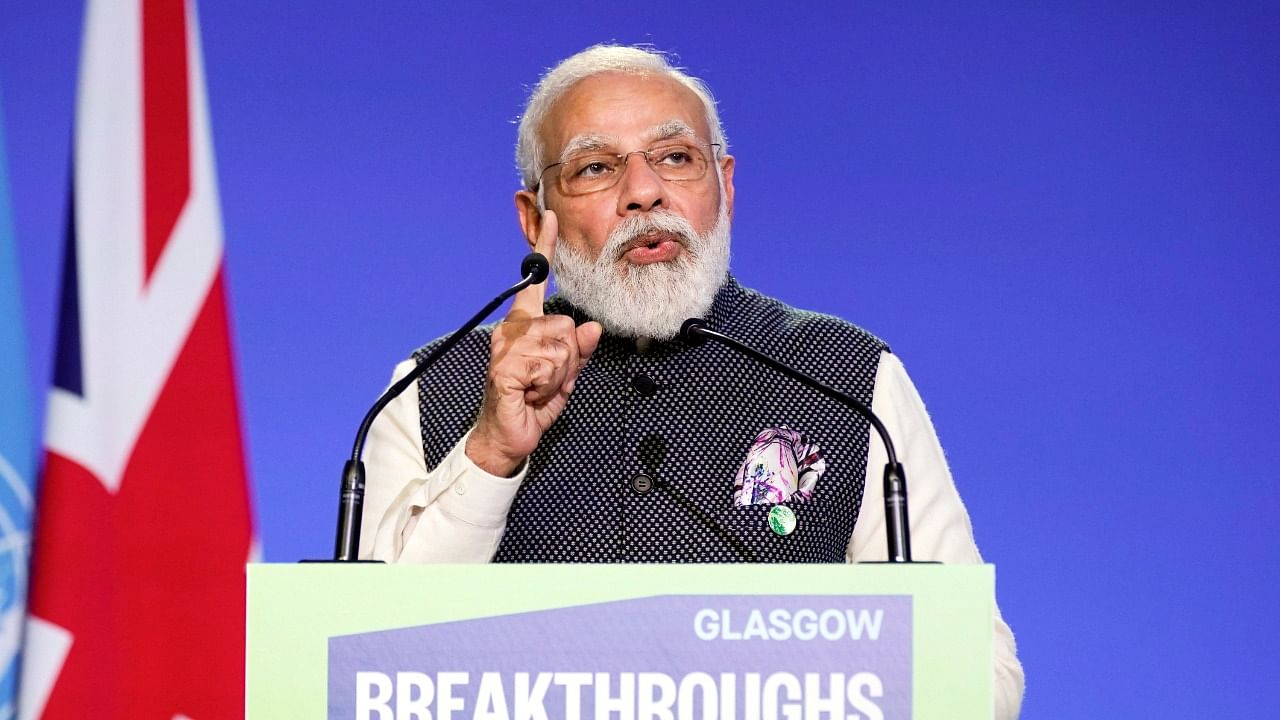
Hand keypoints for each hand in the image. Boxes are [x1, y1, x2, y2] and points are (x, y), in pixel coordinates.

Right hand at [466, 210, 602, 476]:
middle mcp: (511, 329)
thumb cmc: (531, 405)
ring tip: (539, 388)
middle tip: (549, 380)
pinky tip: (530, 393)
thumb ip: (580, 351)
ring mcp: (505, 347)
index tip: (551, 217)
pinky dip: (548, 386)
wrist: (507, 438)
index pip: (535, 282)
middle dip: (570, 360)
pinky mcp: (504, 366)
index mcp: (524, 326)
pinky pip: (548, 364)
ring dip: (560, 375)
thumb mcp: (565, 376)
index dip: (544, 247)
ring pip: (562, 346)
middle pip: (566, 326)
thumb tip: (592, 327)